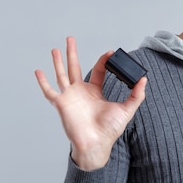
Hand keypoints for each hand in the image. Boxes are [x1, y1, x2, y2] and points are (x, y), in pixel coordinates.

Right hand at [35, 36, 146, 170]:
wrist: (97, 143)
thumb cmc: (110, 130)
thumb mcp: (127, 109)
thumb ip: (136, 95)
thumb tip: (144, 80)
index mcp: (95, 92)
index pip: (98, 71)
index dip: (103, 61)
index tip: (110, 53)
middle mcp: (81, 92)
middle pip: (75, 67)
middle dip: (72, 53)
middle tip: (70, 39)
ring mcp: (70, 97)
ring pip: (62, 75)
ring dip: (58, 62)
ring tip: (55, 49)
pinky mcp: (61, 104)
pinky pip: (49, 91)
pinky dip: (43, 82)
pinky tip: (38, 71)